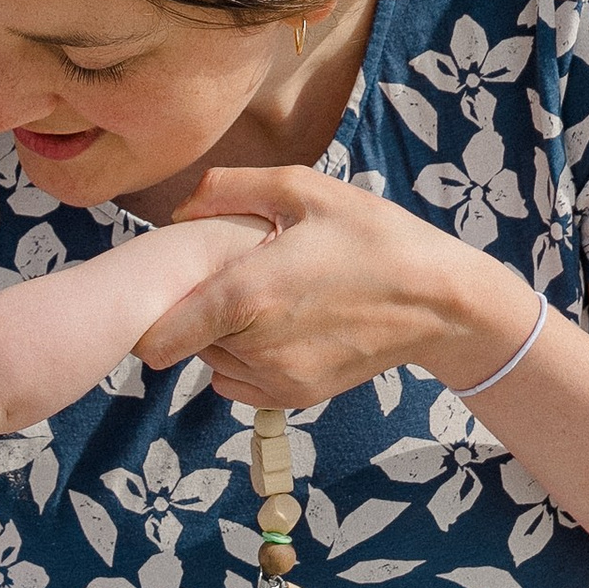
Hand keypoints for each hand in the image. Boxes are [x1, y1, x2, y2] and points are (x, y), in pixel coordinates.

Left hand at [135, 166, 531, 402]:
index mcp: (245, 294)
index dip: (149, 313)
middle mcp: (254, 347)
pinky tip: (280, 326)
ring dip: (222, 336)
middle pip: (185, 341)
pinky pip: (239, 383)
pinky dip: (245, 360)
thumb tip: (180, 210)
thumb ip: (229, 189)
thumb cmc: (373, 236)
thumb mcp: (304, 189)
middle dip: (195, 312)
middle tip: (234, 277)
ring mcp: (276, 379)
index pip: (157, 336)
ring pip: (212, 361)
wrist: (439, 301)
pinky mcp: (297, 398)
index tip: (162, 290)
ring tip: (265, 298)